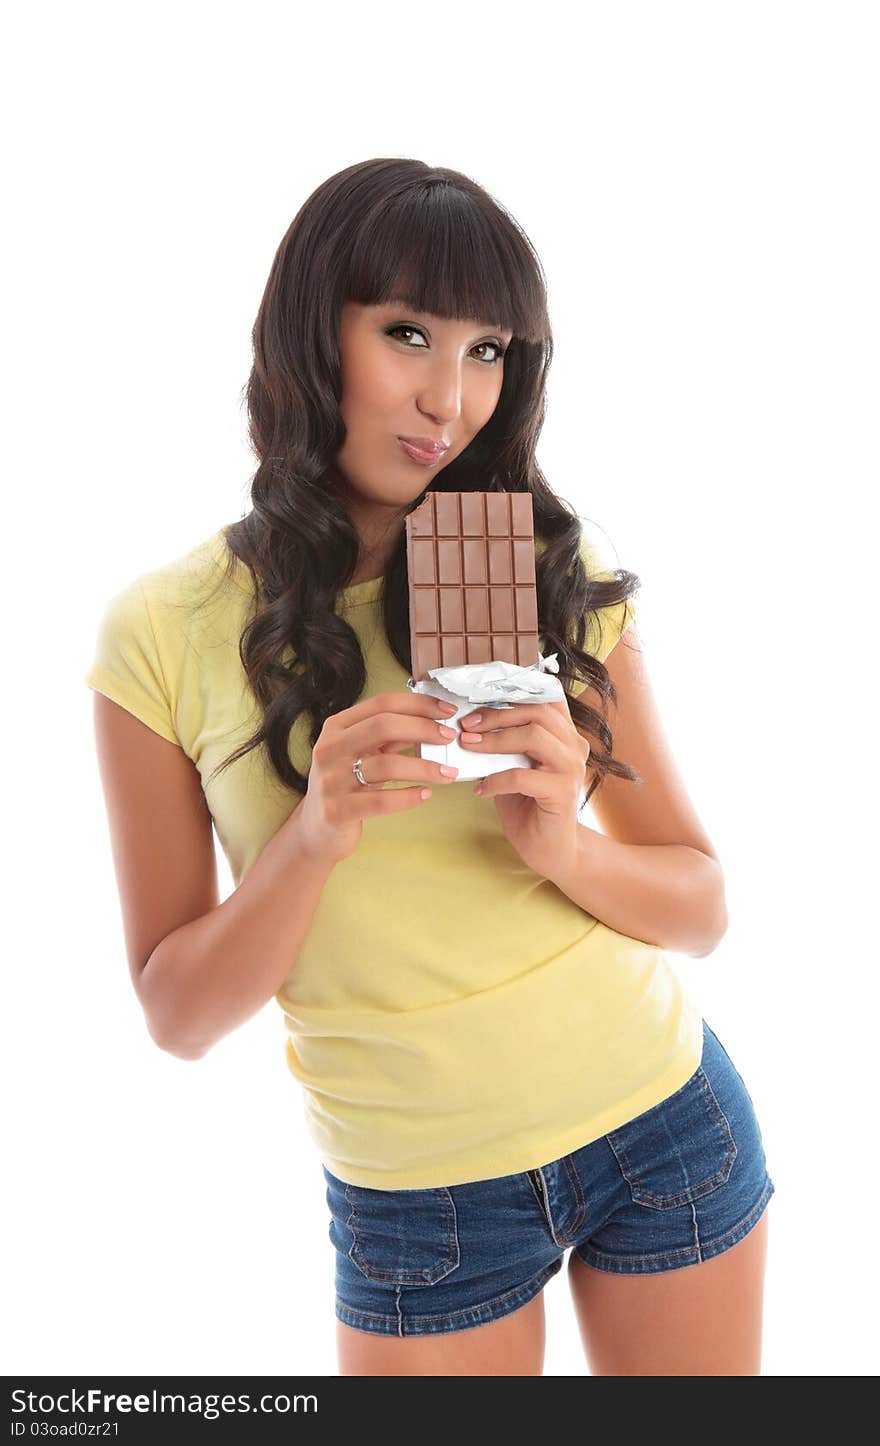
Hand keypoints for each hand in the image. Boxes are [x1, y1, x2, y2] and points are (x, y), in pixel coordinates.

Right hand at [298, 692, 460, 864]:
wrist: (316, 830)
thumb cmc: (344, 786)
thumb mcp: (361, 754)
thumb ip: (389, 737)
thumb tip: (430, 722)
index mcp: (336, 727)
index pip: (382, 704)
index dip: (418, 704)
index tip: (446, 711)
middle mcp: (330, 749)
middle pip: (383, 726)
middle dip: (423, 728)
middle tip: (449, 738)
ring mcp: (331, 780)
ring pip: (386, 765)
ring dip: (424, 767)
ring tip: (448, 773)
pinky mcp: (337, 810)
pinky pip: (380, 801)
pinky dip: (408, 796)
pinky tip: (425, 794)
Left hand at [458, 699, 589, 880]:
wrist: (550, 849)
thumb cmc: (528, 805)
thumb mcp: (513, 765)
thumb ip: (503, 742)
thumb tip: (469, 722)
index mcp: (564, 734)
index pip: (545, 697)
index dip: (514, 689)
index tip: (480, 694)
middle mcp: (574, 746)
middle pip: (538, 712)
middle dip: (497, 714)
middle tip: (466, 726)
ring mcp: (572, 769)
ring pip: (534, 737)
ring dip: (495, 740)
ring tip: (469, 747)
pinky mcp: (563, 794)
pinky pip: (524, 777)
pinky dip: (496, 779)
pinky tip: (480, 789)